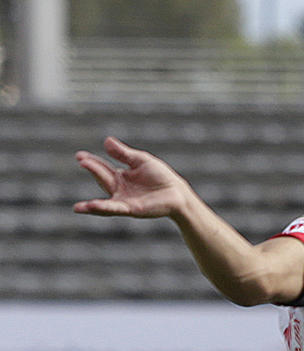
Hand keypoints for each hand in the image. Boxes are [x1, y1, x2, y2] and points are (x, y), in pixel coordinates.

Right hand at [74, 137, 192, 219]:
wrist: (178, 193)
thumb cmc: (162, 177)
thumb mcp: (140, 161)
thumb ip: (123, 154)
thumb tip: (106, 141)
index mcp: (121, 177)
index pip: (102, 168)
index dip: (91, 162)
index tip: (80, 155)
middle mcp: (119, 190)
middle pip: (102, 179)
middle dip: (93, 169)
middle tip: (82, 160)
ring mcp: (124, 201)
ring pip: (103, 202)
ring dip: (90, 205)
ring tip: (77, 207)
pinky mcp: (131, 209)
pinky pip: (114, 208)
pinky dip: (101, 208)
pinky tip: (90, 206)